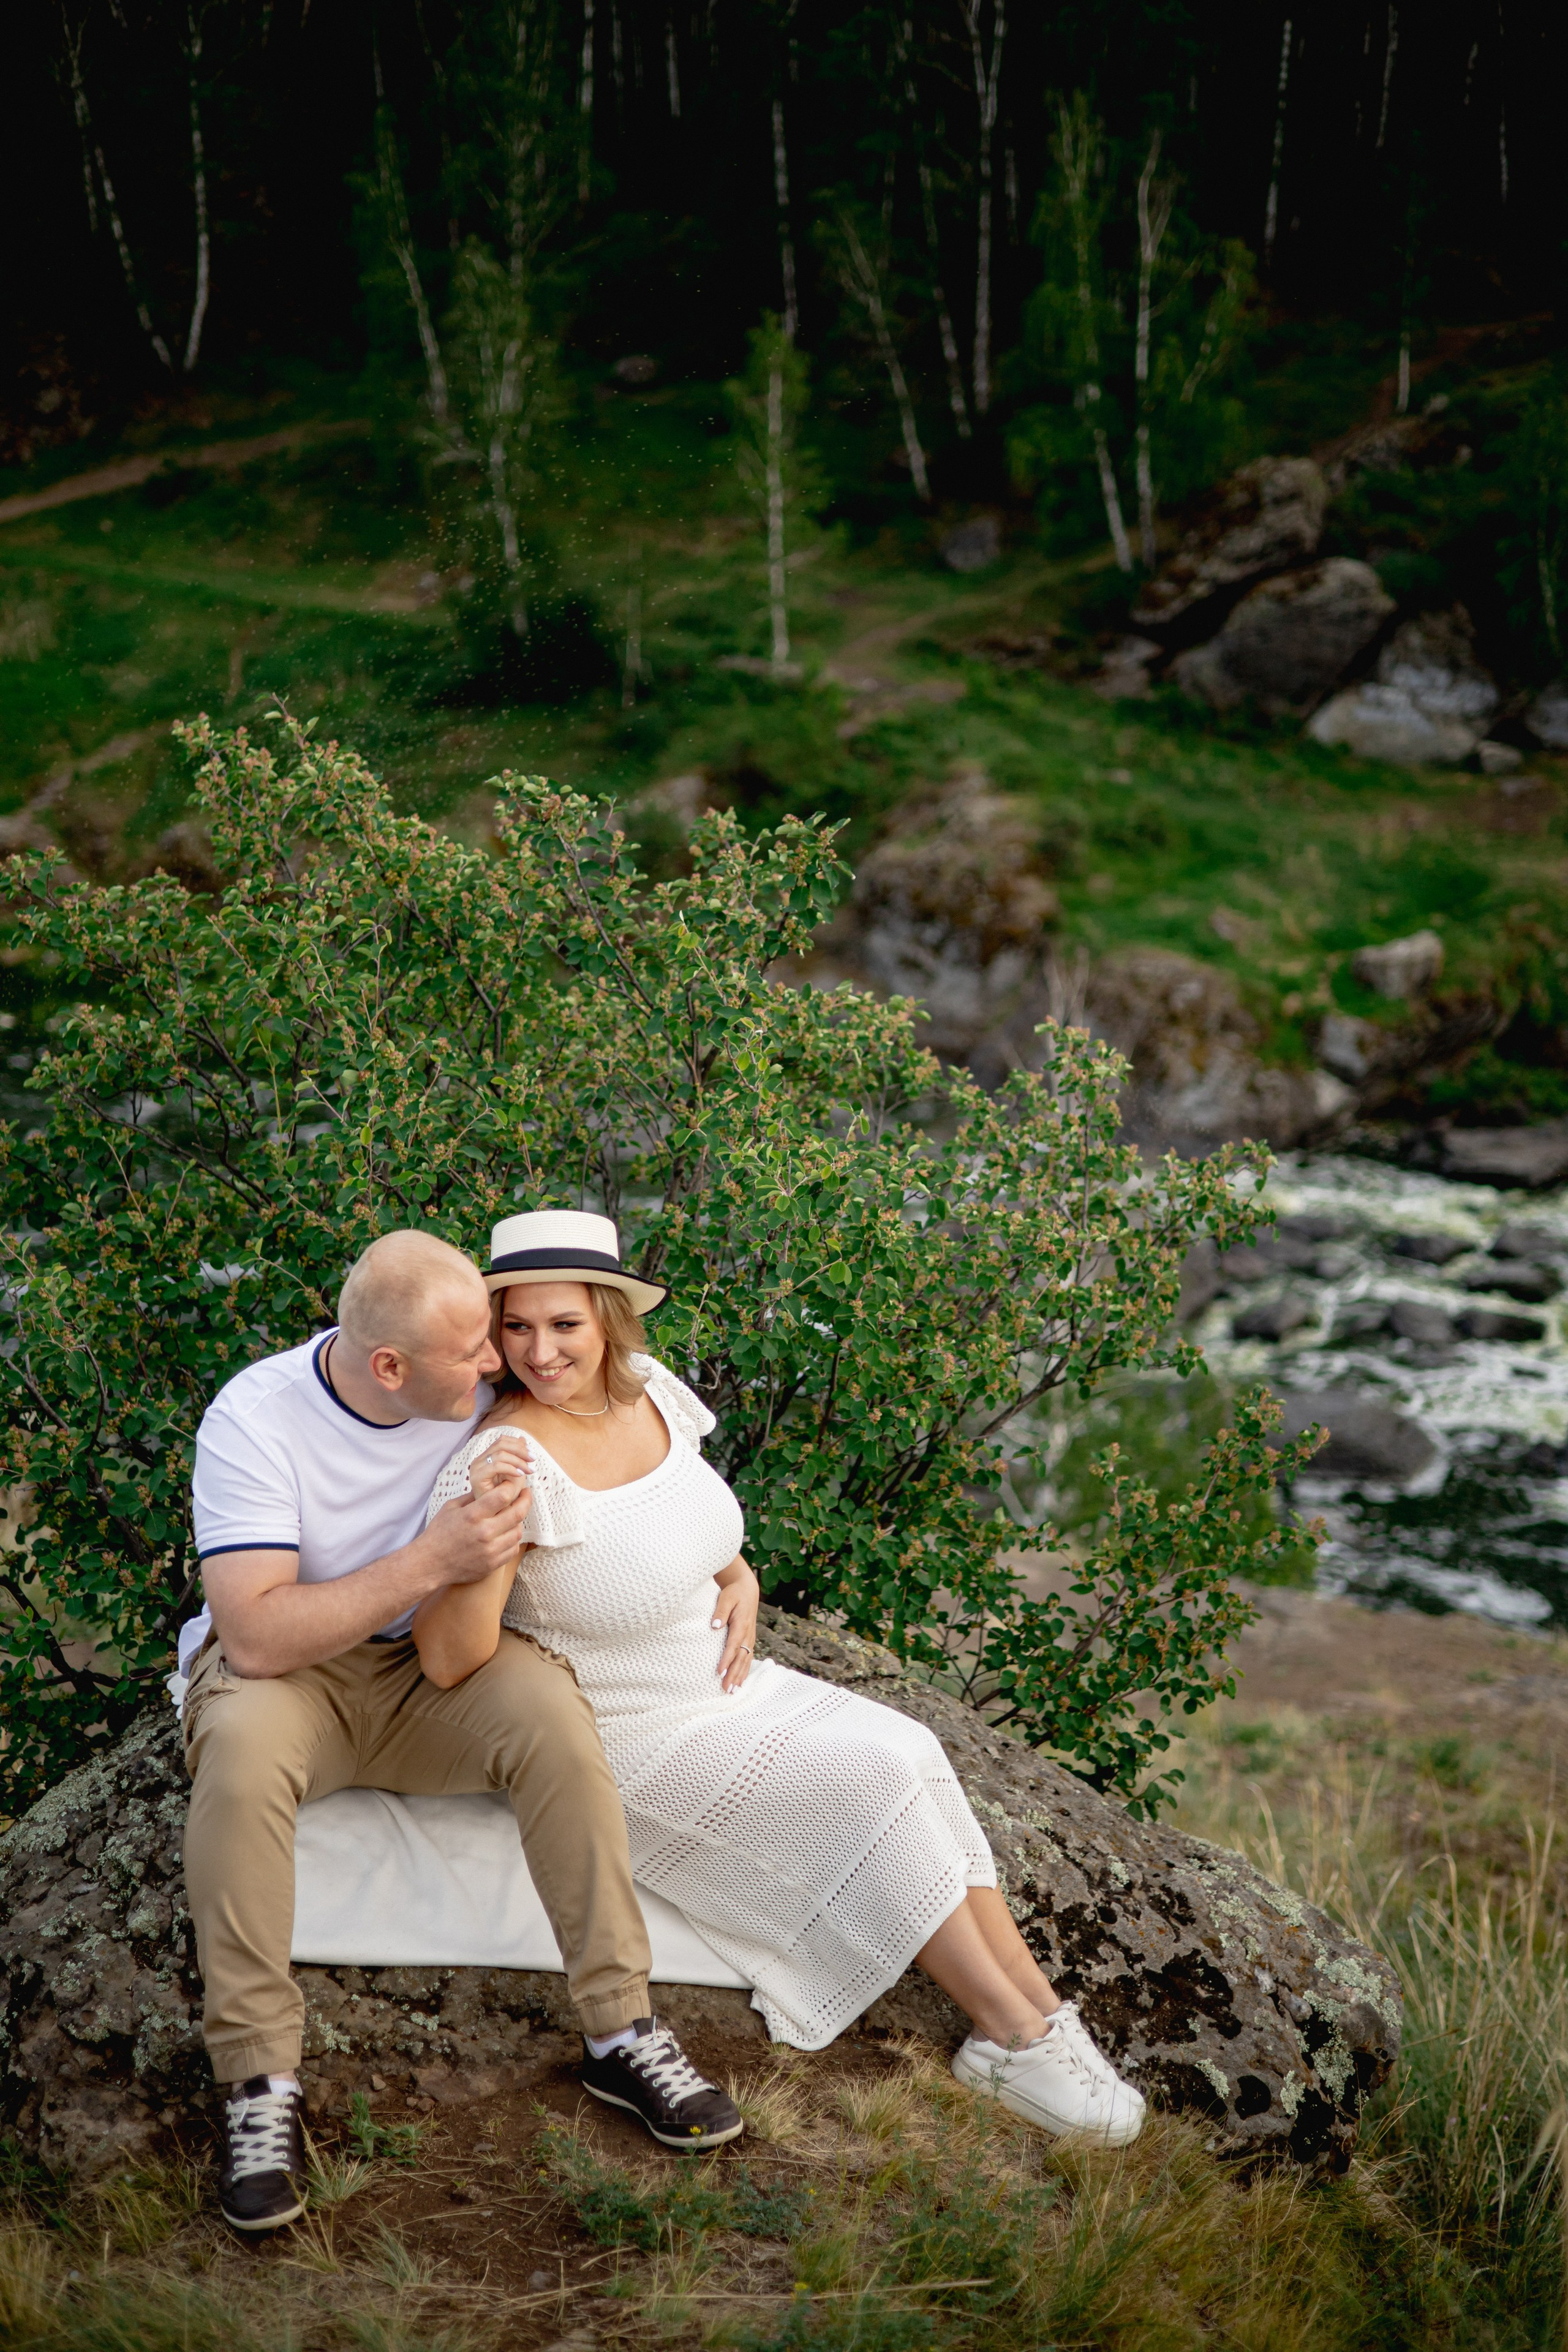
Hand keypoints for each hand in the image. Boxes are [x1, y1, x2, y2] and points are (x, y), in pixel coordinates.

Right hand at [423, 1468, 531, 1588]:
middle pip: (517, 1513)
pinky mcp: (492, 1564)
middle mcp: (484, 1533)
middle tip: (526, 1494)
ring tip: (513, 1515)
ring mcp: (490, 1551)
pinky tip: (507, 1534)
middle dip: (526, 1500)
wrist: (430, 1564)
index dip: (514, 1487)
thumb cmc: (439, 1533)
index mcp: (472, 1515)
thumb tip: (492, 1484)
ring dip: (518, 1522)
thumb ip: (473, 1496)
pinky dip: (512, 1540)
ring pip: (517, 1532)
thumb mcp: (451, 1508)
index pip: (503, 1496)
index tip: (517, 1484)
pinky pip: (513, 1549)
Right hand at [470, 1432, 532, 1501]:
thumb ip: (518, 1456)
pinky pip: (496, 1466)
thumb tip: (523, 1439)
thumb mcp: (516, 1472)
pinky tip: (520, 1475)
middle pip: (501, 1444)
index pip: (502, 1441)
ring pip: (500, 1453)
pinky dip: (511, 1468)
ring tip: (529, 1470)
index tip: (532, 1454)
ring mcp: (477, 1468)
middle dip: (520, 1450)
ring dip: (519, 1461)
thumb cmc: (506, 1496)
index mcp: (487, 1457)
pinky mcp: (477, 1477)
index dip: (518, 1444)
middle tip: (533, 1460)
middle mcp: (479, 1460)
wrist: (497, 1514)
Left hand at [712, 1557, 759, 1692]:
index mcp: (741, 1624)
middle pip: (741, 1658)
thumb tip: (714, 1625)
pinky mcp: (749, 1640)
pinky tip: (740, 1682)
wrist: (747, 1589)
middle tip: (726, 1689)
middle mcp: (748, 1633)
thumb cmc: (734, 1593)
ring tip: (733, 1691)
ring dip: (740, 1676)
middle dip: (734, 1674)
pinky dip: (745, 1671)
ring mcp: (750, 1638)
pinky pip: (748, 1658)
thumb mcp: (726, 1598)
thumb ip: (720, 1611)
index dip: (727, 1659)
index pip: (733, 1645)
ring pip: (746, 1661)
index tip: (720, 1672)